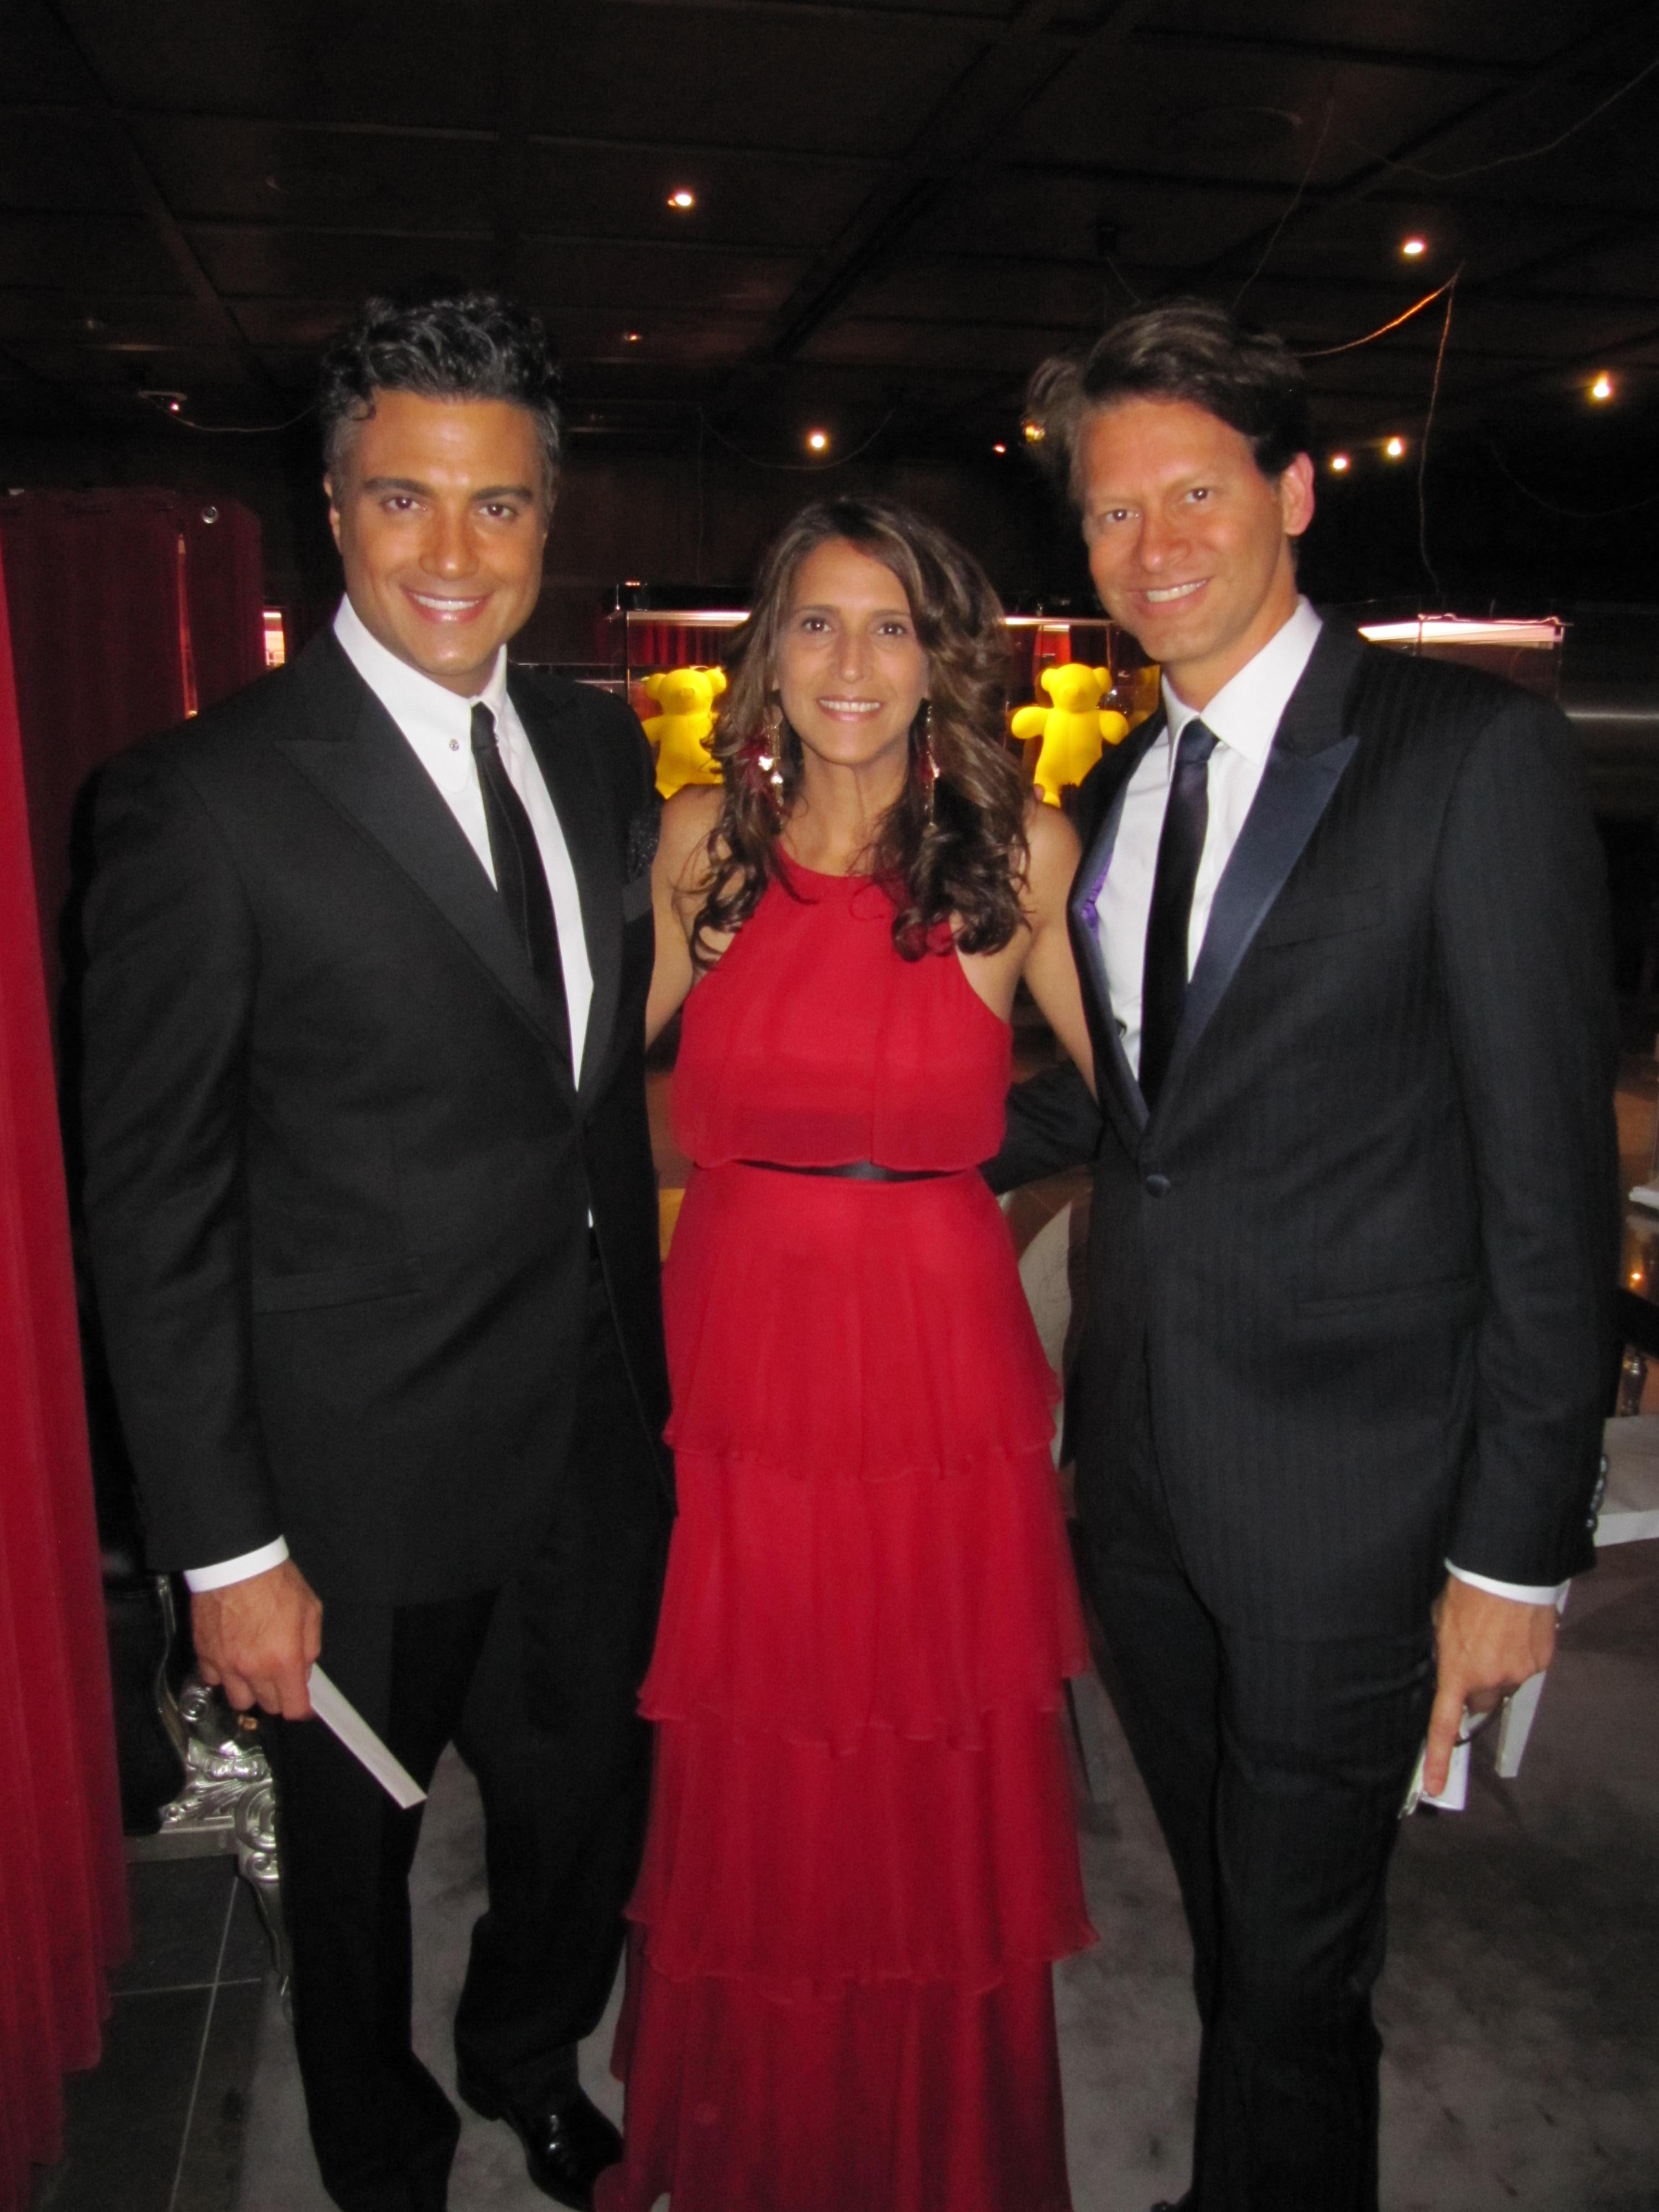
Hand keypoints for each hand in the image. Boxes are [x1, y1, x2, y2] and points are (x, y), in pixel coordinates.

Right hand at [192, 1559, 322, 1719]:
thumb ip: (310, 1645)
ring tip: (254, 1670)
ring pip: (238, 1700)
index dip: (301, 1708)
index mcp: (283, 1660)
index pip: (293, 1707)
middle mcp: (253, 1670)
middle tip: (280, 1677)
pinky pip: (213, 1680)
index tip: (302, 1703)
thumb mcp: (310, 1608)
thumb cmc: (275, 1581)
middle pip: (267, 1706)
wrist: (236, 1563)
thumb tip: (305, 1668)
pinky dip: (223, 1675)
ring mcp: (226, 1665)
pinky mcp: (205, 1655)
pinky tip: (231, 1659)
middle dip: (277, 1696)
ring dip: (249, 1690)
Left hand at [1424, 1577, 1556, 1795]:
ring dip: (1499, 1668)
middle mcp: (1490, 1680)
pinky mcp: (1541, 1661)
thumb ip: (1443, 1652)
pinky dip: (1520, 1654)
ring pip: (1506, 1683)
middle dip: (1477, 1689)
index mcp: (1458, 1672)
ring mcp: (1519, 1673)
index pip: (1443, 1723)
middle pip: (1482, 1702)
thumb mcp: (1440, 1623)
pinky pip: (1526, 1666)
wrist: (1505, 1572)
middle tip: (1474, 1658)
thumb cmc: (1466, 1592)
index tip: (1436, 1786)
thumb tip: (1445, 1664)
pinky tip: (1514, 1630)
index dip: (1438, 1758)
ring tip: (1496, 1634)